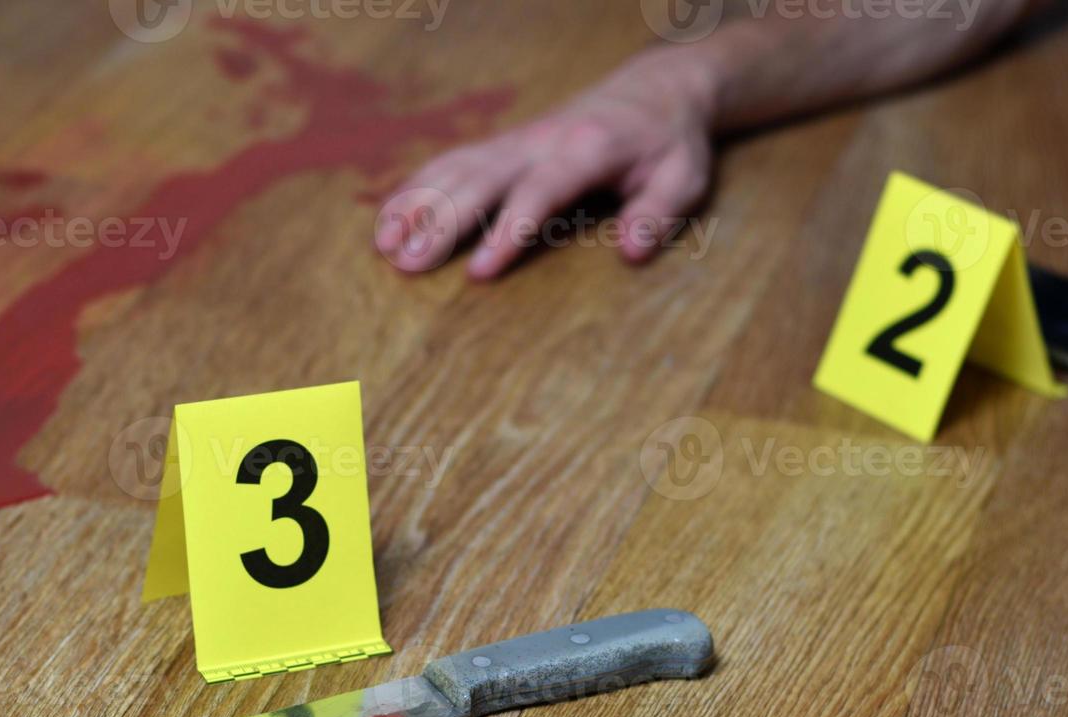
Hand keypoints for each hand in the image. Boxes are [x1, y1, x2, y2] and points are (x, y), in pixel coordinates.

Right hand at [375, 46, 718, 278]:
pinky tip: (387, 221)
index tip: (480, 272)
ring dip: (416, 205)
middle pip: (480, 180)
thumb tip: (632, 253)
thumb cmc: (669, 143)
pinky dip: (415, 189)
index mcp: (586, 149)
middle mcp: (540, 142)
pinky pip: (449, 164)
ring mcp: (514, 141)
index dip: (509, 231)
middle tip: (408, 266)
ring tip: (383, 247)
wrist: (652, 92)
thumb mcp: (684, 177)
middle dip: (441, 223)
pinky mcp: (500, 146)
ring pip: (455, 169)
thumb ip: (658, 213)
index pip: (540, 192)